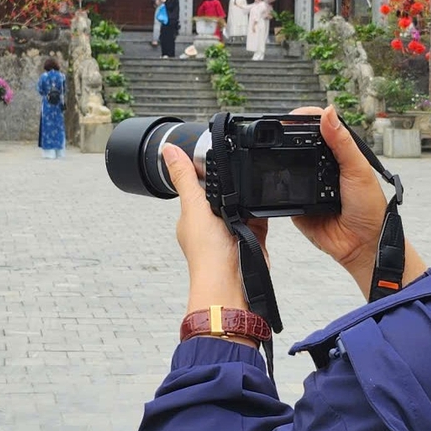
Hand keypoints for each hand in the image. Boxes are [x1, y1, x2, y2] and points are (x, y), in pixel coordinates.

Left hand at [162, 143, 263, 311]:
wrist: (233, 281)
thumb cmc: (206, 253)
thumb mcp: (194, 206)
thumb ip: (184, 177)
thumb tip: (167, 149)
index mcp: (192, 214)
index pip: (197, 184)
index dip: (205, 169)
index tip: (214, 153)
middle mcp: (211, 222)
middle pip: (223, 191)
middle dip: (231, 183)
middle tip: (236, 174)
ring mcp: (232, 229)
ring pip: (243, 202)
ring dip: (247, 197)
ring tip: (245, 199)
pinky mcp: (252, 235)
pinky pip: (261, 215)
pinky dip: (263, 210)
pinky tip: (262, 205)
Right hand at [291, 107, 416, 294]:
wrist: (361, 244)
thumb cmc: (369, 208)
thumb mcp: (357, 169)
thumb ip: (342, 142)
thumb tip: (328, 112)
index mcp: (338, 155)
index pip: (319, 128)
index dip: (304, 119)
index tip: (292, 117)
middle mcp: (321, 167)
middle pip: (298, 144)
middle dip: (285, 137)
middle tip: (275, 131)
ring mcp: (307, 185)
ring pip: (287, 166)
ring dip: (281, 160)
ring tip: (272, 151)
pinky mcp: (295, 204)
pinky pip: (281, 192)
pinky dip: (278, 187)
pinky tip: (276, 179)